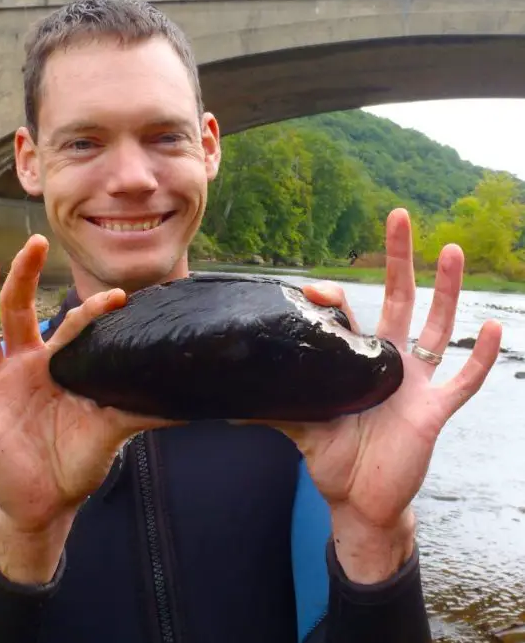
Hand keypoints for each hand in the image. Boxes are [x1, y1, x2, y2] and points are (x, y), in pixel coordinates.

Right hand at [0, 235, 173, 582]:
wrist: (48, 503)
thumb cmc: (77, 459)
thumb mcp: (112, 430)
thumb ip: (142, 411)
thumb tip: (190, 405)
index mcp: (58, 366)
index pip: (71, 327)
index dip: (90, 311)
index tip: (117, 297)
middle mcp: (26, 367)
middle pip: (19, 312)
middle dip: (25, 277)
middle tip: (35, 242)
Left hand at [271, 209, 501, 582]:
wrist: (360, 500)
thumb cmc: (335, 459)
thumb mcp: (301, 427)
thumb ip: (274, 408)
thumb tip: (227, 404)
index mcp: (358, 361)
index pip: (350, 314)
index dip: (336, 296)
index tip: (316, 288)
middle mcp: (389, 362)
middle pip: (399, 300)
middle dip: (400, 260)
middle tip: (399, 218)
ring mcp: (415, 383)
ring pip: (436, 326)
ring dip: (446, 290)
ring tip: (450, 250)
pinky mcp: (434, 410)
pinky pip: (464, 379)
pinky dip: (478, 357)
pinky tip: (490, 328)